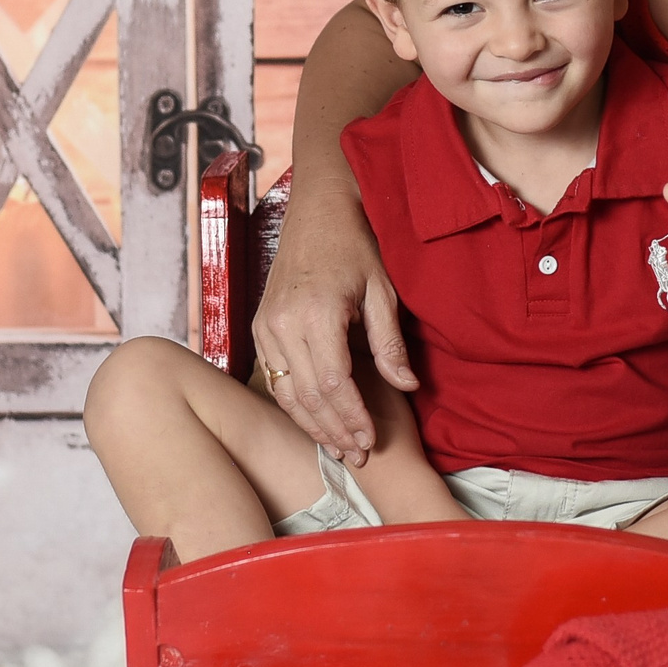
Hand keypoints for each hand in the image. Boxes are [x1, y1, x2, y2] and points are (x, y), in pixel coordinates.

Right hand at [250, 185, 417, 461]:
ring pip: (285, 392)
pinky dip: (293, 404)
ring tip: (339, 448)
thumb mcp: (382, 290)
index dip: (352, 417)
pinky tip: (315, 421)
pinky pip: (272, 377)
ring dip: (312, 424)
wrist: (317, 211)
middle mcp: (283, 323)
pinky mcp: (259, 326)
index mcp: (316, 313)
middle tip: (359, 455)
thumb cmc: (354, 245)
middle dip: (334, 430)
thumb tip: (407, 386)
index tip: (371, 439)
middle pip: (306, 396)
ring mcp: (266, 325)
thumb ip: (390, 342)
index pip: (332, 384)